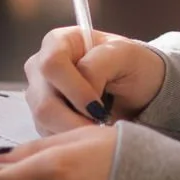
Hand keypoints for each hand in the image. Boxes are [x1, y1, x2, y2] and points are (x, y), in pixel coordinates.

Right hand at [23, 26, 167, 134]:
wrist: (140, 89)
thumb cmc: (132, 65)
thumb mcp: (125, 54)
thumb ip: (99, 65)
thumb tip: (82, 92)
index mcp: (59, 42)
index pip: (51, 65)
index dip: (73, 89)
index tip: (98, 106)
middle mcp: (40, 67)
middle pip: (43, 100)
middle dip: (73, 119)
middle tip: (101, 126)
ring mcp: (38, 94)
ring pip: (43, 121)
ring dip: (73, 130)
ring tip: (99, 127)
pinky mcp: (41, 118)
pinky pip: (47, 134)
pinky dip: (70, 138)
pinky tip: (90, 130)